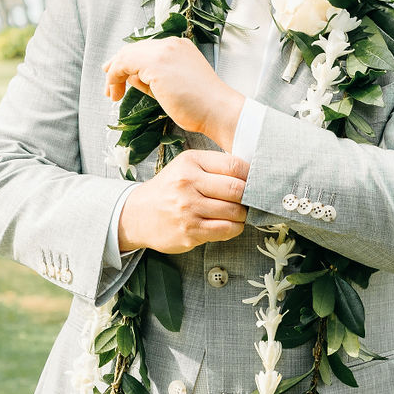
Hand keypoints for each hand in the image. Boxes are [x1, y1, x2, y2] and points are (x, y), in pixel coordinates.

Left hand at [102, 36, 243, 151]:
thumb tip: (132, 78)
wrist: (218, 110)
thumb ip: (153, 79)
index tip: (116, 74)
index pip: (145, 49)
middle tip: (107, 83)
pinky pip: (125, 65)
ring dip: (114, 75)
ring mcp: (163, 51)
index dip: (127, 61)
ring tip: (111, 94)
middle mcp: (170, 44)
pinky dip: (115, 77)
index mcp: (178, 47)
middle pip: (133, 49)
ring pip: (126, 56)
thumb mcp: (173, 86)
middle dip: (116, 65)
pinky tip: (116, 93)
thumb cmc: (201, 105)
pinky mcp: (156, 63)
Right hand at [117, 150, 249, 254]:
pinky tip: (229, 224)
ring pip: (235, 212)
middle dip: (249, 197)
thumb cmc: (170, 189)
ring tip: (238, 212)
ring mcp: (188, 209)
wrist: (138, 214)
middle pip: (237, 190)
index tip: (256, 181)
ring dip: (242, 214)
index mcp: (191, 162)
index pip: (234, 166)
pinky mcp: (190, 231)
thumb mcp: (187, 167)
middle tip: (250, 199)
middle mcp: (188, 183)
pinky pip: (226, 230)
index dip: (252, 175)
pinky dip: (234, 228)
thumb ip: (215, 166)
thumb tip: (252, 174)